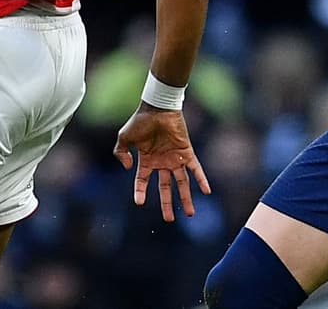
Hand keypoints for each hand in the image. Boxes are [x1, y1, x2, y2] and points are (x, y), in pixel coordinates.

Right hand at [113, 103, 210, 221]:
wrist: (157, 107)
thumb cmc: (140, 121)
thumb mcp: (124, 138)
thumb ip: (121, 153)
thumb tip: (128, 169)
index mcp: (147, 160)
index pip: (143, 180)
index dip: (140, 191)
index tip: (139, 202)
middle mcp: (162, 162)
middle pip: (166, 187)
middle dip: (167, 203)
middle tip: (169, 220)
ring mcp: (175, 158)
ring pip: (182, 182)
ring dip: (186, 198)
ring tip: (190, 214)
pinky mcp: (186, 152)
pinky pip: (195, 168)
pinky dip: (201, 179)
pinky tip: (206, 191)